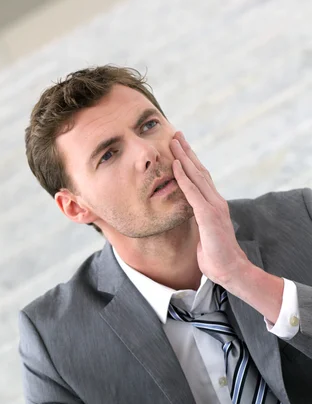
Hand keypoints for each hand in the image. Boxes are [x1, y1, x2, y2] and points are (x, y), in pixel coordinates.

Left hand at [169, 132, 248, 285]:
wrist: (230, 270)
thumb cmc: (216, 256)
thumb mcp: (203, 233)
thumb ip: (198, 221)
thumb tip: (190, 217)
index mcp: (213, 205)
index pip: (201, 178)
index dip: (190, 162)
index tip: (179, 147)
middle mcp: (215, 201)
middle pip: (199, 170)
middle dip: (186, 151)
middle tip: (175, 134)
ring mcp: (213, 207)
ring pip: (196, 176)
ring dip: (184, 158)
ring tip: (173, 142)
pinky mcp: (209, 216)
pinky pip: (193, 193)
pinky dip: (183, 178)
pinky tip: (175, 166)